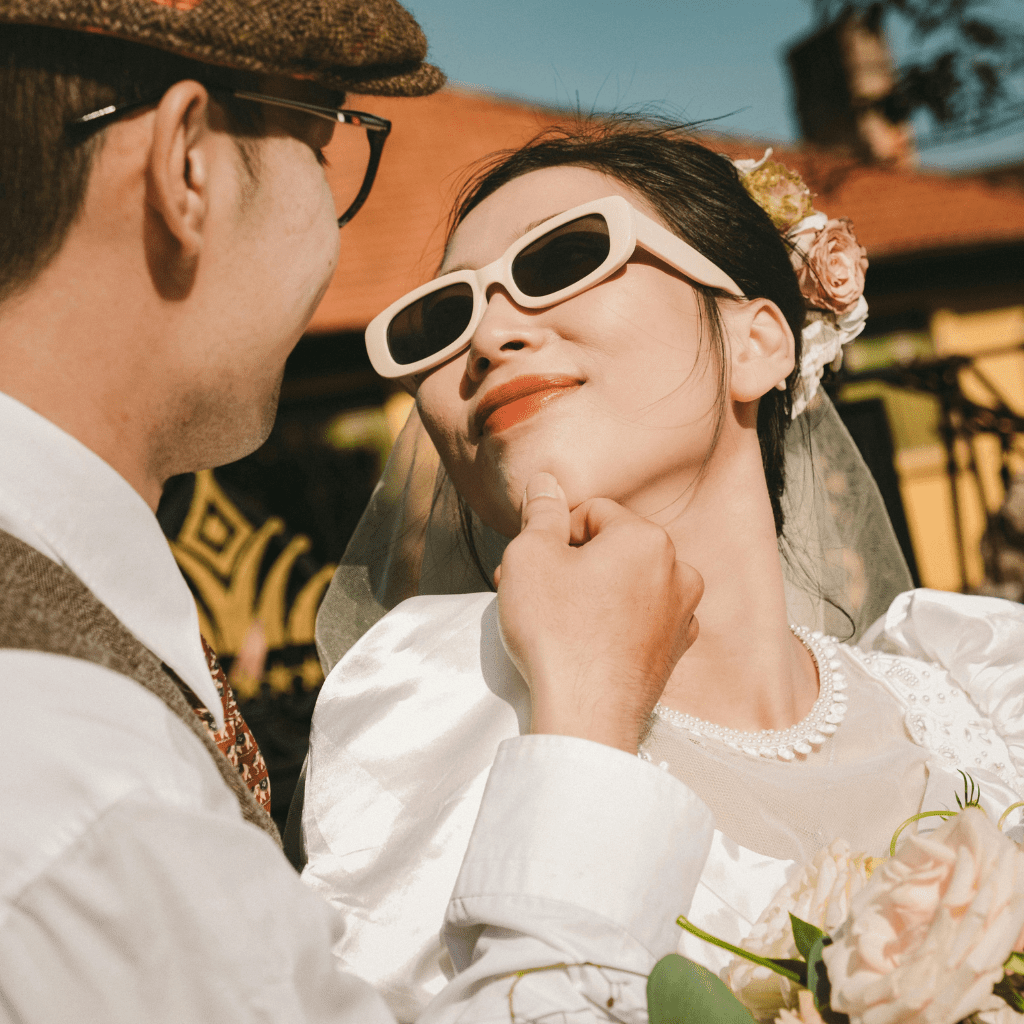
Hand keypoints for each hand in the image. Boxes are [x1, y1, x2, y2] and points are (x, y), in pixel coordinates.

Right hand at [496, 472, 702, 753]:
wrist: (586, 716)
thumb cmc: (556, 631)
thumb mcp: (530, 557)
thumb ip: (540, 511)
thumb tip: (546, 481)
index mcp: (647, 538)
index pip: (590, 513)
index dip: (553, 535)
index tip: (530, 567)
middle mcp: (678, 570)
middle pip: (612, 547)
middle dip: (571, 563)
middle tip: (532, 593)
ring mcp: (683, 614)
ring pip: (627, 583)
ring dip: (592, 592)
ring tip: (557, 620)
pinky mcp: (676, 651)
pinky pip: (640, 619)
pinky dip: (615, 623)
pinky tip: (588, 643)